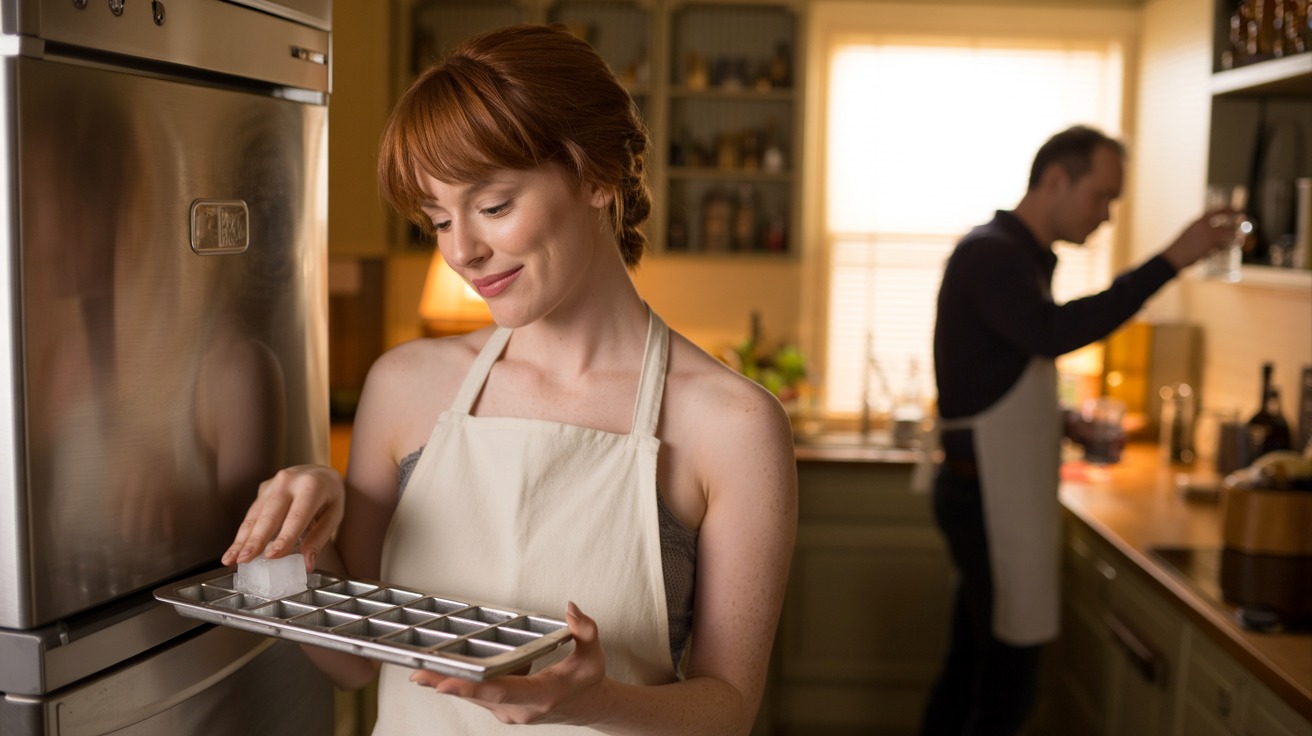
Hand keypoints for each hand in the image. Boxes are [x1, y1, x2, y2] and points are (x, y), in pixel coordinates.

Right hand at [221, 464, 344, 571]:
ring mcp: (273, 483)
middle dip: (255, 539)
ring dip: (241, 539)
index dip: (284, 537)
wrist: (321, 472)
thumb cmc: (330, 496)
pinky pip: (252, 513)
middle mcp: (288, 481)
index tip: (272, 556)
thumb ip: (319, 538)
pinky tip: (235, 549)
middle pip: (269, 514)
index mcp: (311, 486)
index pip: (296, 516)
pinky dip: (243, 533)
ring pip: (255, 515)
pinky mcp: (263, 489)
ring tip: (231, 559)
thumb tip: (307, 564)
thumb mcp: (334, 515)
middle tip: (244, 560)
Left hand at [408, 602, 606, 725]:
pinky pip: (481, 697)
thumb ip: (585, 629)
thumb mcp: (594, 653)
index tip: (443, 683)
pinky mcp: (505, 712)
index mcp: (542, 695)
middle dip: (446, 684)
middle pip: (478, 696)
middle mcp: (522, 710)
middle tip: (418, 673)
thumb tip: (571, 609)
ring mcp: (512, 714)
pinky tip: (444, 672)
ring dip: (450, 684)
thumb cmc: (589, 679)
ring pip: (476, 698)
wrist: (590, 706)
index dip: (471, 687)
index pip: (501, 691)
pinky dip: (464, 684)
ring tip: (421, 671)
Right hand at [1160, 208, 1238, 269]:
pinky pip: (1224, 246)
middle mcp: (1205, 225)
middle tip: (1243, 222)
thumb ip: (1202, 229)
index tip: (1238, 209)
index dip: (1229, 209)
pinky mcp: (1211, 246)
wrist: (1174, 256)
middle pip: (1227, 222)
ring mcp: (1209, 235)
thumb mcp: (1190, 232)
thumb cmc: (1180, 246)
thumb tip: (1215, 232)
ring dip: (1236, 237)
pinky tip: (1227, 249)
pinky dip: (1226, 248)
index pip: (1218, 211)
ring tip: (1240, 240)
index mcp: (1199, 220)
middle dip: (1237, 222)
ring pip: (1229, 234)